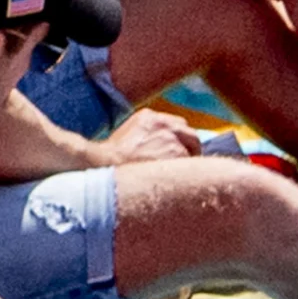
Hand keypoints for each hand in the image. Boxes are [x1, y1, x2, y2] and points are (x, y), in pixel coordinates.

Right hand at [91, 109, 218, 165]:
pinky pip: (189, 164)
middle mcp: (164, 123)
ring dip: (186, 163)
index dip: (180, 139)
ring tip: (176, 177)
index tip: (178, 150)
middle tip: (186, 165)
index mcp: (150, 117)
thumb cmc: (112, 157)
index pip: (177, 124)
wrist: (106, 164)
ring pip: (191, 151)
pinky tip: (173, 181)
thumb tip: (157, 144)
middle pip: (190, 135)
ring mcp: (171, 137)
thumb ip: (147, 134)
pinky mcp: (176, 152)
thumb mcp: (128, 134)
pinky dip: (184, 173)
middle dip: (190, 149)